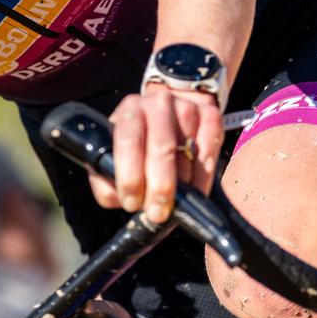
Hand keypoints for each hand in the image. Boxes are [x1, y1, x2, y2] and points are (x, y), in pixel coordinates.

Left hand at [90, 82, 221, 222]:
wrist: (169, 111)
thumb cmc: (137, 141)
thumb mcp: (113, 151)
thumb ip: (105, 177)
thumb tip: (115, 197)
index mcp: (129, 111)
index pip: (128, 142)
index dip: (131, 177)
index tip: (132, 203)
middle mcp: (158, 104)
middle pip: (162, 149)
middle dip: (160, 188)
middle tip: (157, 213)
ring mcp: (187, 108)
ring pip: (188, 156)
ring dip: (181, 187)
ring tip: (173, 201)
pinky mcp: (211, 117)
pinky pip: (209, 157)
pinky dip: (201, 181)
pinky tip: (192, 192)